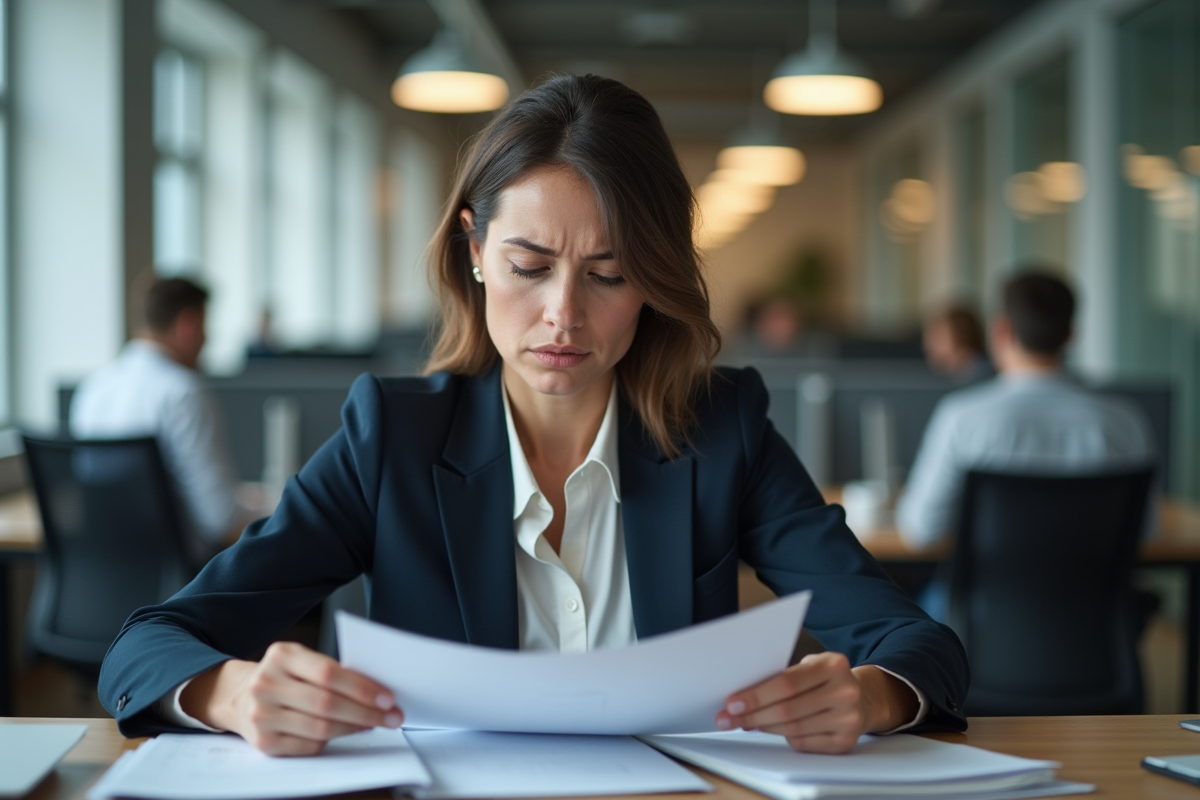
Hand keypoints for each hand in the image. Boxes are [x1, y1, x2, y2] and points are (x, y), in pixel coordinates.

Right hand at [180, 641, 402, 755]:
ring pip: (320, 728)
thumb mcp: (302, 660)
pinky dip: (334, 741)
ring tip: (373, 724)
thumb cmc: (284, 676)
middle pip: (327, 703)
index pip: (328, 673)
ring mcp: (261, 715)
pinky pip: (308, 746)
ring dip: (354, 728)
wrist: (240, 696)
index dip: (362, 688)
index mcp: (281, 655)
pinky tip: (347, 732)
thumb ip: (332, 671)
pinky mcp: (262, 742)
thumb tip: (377, 692)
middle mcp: (266, 684)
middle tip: (391, 717)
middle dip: (366, 712)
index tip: (388, 698)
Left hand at [715, 652, 917, 753]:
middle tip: (729, 718)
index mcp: (833, 665)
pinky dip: (783, 737)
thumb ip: (784, 676)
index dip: (756, 695)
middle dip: (752, 715)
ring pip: (792, 728)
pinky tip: (771, 730)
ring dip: (763, 727)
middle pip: (787, 709)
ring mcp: (848, 719)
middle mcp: (845, 691)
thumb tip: (743, 695)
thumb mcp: (811, 666)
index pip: (787, 683)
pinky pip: (802, 743)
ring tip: (745, 722)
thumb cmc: (825, 680)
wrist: (863, 698)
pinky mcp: (845, 742)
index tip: (732, 702)